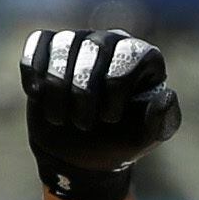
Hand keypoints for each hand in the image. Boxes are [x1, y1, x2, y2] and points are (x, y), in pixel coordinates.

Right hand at [21, 28, 181, 199]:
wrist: (80, 158)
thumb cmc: (117, 145)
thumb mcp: (145, 139)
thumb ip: (162, 120)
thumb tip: (166, 96)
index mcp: (141, 58)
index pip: (129, 56)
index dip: (115, 90)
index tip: (110, 119)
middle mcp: (111, 41)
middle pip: (94, 46)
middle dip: (84, 92)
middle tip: (83, 125)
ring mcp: (79, 41)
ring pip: (62, 44)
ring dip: (56, 88)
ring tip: (60, 118)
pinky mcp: (49, 50)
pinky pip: (37, 43)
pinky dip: (33, 71)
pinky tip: (36, 96)